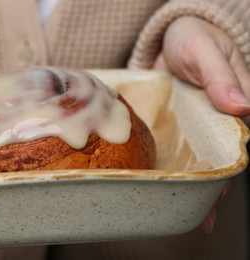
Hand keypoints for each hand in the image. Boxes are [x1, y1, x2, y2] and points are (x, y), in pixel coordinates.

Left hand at [154, 16, 249, 232]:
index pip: (234, 148)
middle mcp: (212, 123)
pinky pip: (169, 145)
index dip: (229, 175)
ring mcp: (189, 125)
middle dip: (209, 191)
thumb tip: (243, 106)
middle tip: (200, 220)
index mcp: (230, 109)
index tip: (220, 197)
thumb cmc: (195, 38)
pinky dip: (166, 163)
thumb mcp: (207, 52)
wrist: (170, 37)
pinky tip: (157, 181)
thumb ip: (222, 77)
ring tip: (179, 213)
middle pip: (215, 162)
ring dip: (188, 184)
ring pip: (192, 159)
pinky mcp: (170, 123)